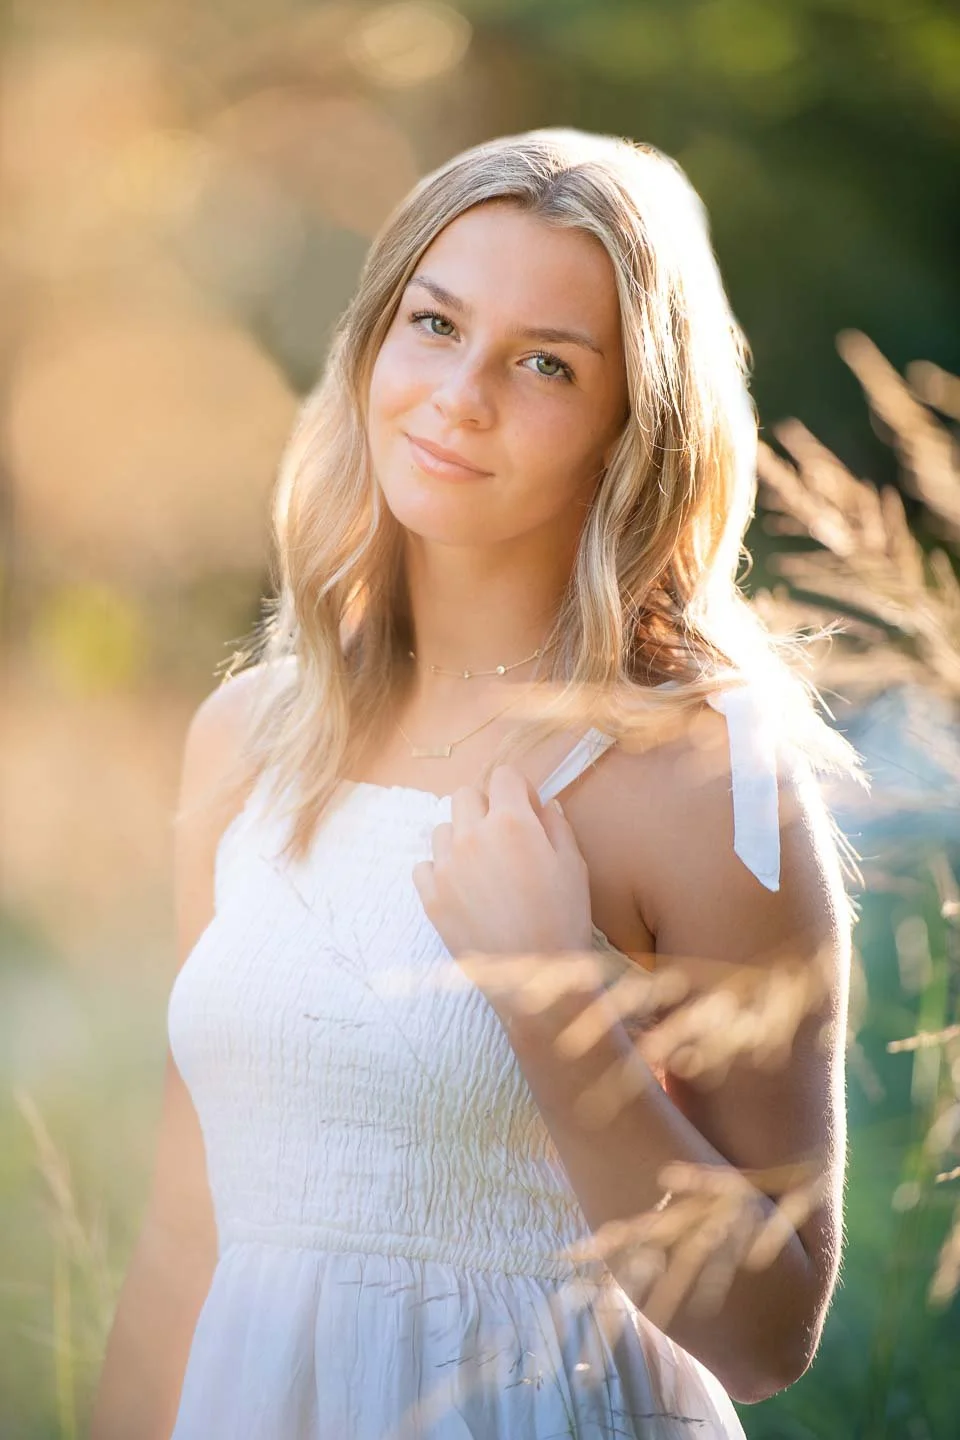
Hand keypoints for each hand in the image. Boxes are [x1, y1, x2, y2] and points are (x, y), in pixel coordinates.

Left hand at [412, 764, 595, 994]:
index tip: (526, 809)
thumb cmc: (563, 919)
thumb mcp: (574, 865)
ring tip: (484, 868)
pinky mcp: (430, 898)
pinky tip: (464, 889)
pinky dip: (441, 871)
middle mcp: (471, 837)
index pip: (503, 775)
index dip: (518, 788)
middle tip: (503, 837)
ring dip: (461, 838)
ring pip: (443, 830)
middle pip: (465, 795)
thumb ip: (556, 825)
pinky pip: (424, 866)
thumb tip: (543, 805)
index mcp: (510, 822)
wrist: (535, 978)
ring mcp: (445, 868)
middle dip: (485, 806)